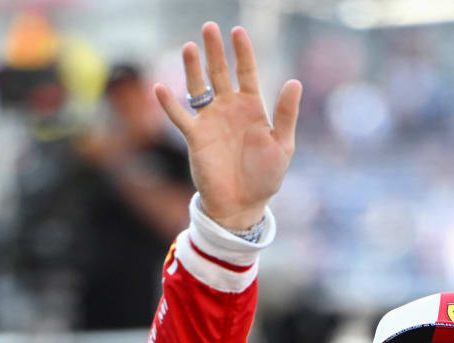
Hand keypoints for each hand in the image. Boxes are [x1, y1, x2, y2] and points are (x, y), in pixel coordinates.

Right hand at [153, 23, 301, 231]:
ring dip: (192, 68)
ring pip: (199, 87)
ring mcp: (210, 121)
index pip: (247, 72)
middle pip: (220, 73)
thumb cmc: (265, 177)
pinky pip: (180, 116)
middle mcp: (229, 109)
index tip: (238, 31)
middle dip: (215, 51)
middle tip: (209, 27)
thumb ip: (286, 114)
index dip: (243, 52)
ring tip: (189, 47)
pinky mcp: (195, 137)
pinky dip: (169, 103)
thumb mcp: (282, 145)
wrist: (242, 205)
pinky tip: (159, 87)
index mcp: (252, 108)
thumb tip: (294, 81)